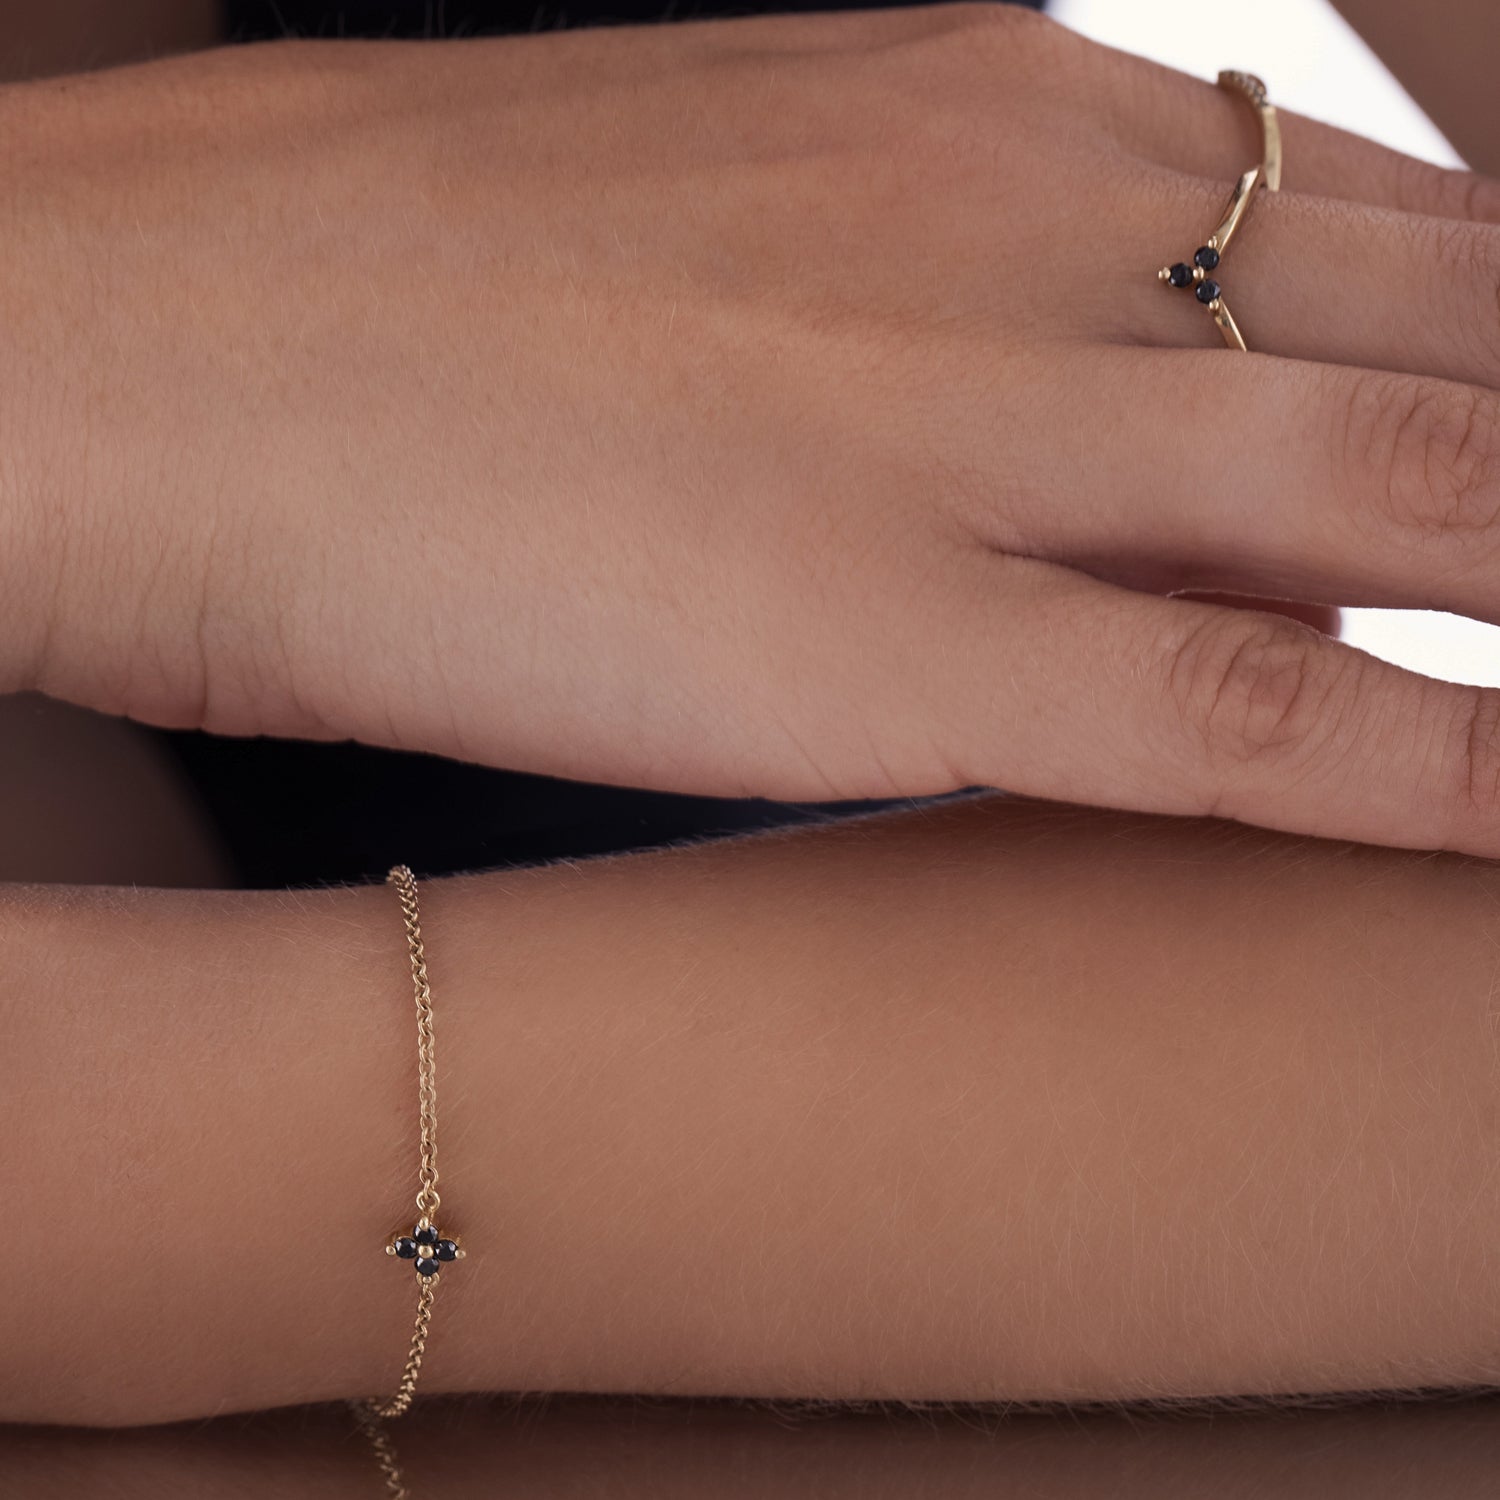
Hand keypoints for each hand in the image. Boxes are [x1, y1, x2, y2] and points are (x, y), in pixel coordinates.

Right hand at [6, 5, 1499, 848]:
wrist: (146, 338)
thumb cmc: (392, 272)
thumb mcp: (742, 201)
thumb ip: (958, 294)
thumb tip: (1105, 413)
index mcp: (984, 108)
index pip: (1359, 218)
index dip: (1497, 335)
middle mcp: (1025, 241)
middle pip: (1439, 329)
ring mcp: (968, 438)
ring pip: (1394, 491)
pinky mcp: (877, 642)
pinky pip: (1232, 711)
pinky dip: (1420, 770)